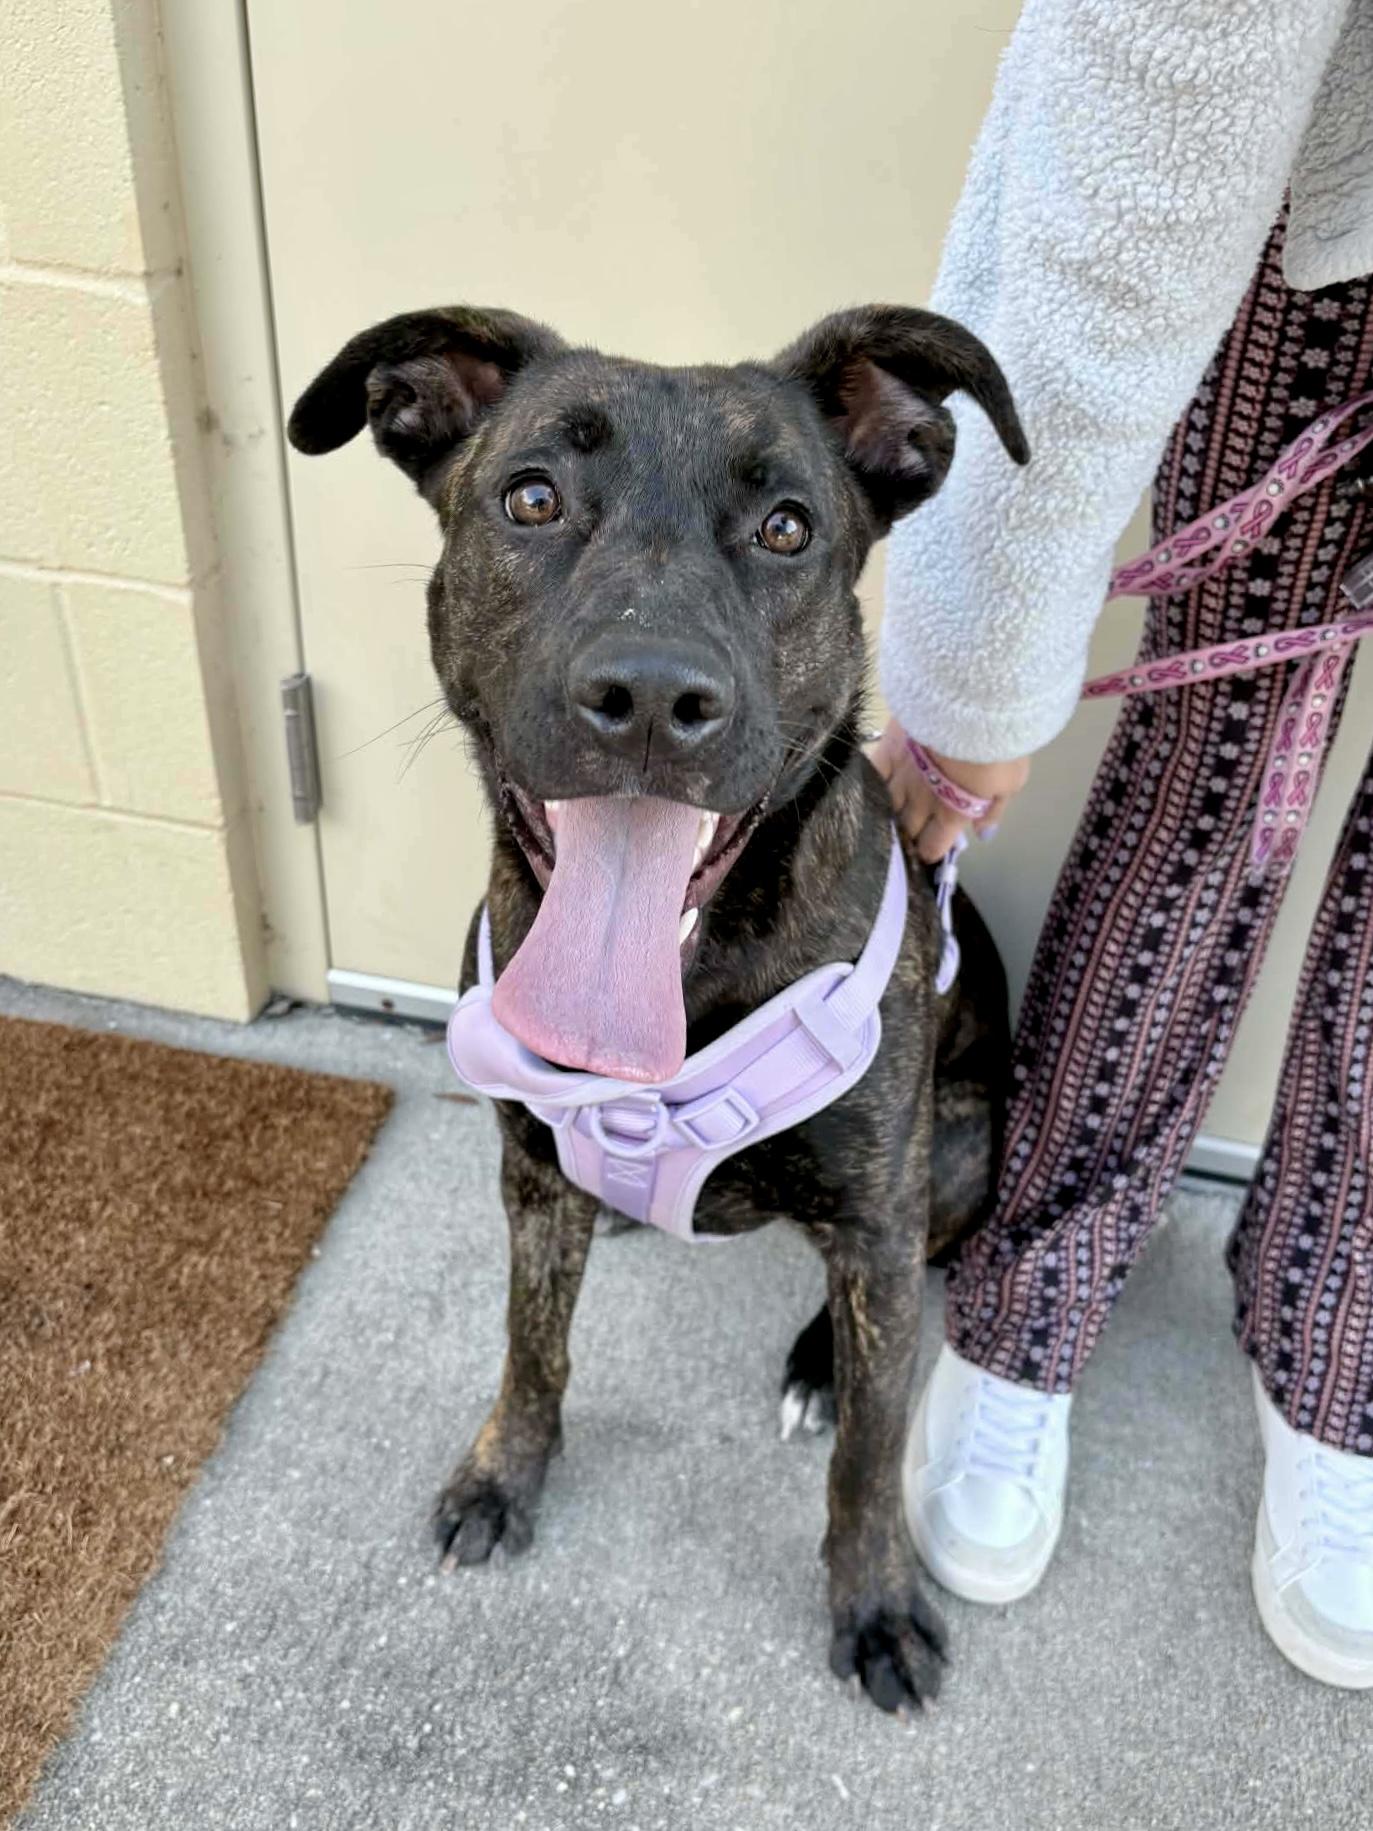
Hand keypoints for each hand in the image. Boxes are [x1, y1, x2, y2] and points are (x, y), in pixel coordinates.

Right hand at [867, 719, 1030, 862]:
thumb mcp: (1011, 782)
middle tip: (911, 831)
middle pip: (907, 830)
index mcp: (952, 814)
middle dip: (909, 835)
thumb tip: (981, 834)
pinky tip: (870, 792)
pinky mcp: (887, 753)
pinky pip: (872, 777)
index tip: (932, 846)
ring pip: (886, 809)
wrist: (971, 706)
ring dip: (888, 815)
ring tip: (889, 815)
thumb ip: (993, 811)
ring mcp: (900, 779)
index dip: (931, 850)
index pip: (933, 846)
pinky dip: (870, 787)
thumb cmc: (998, 747)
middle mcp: (921, 804)